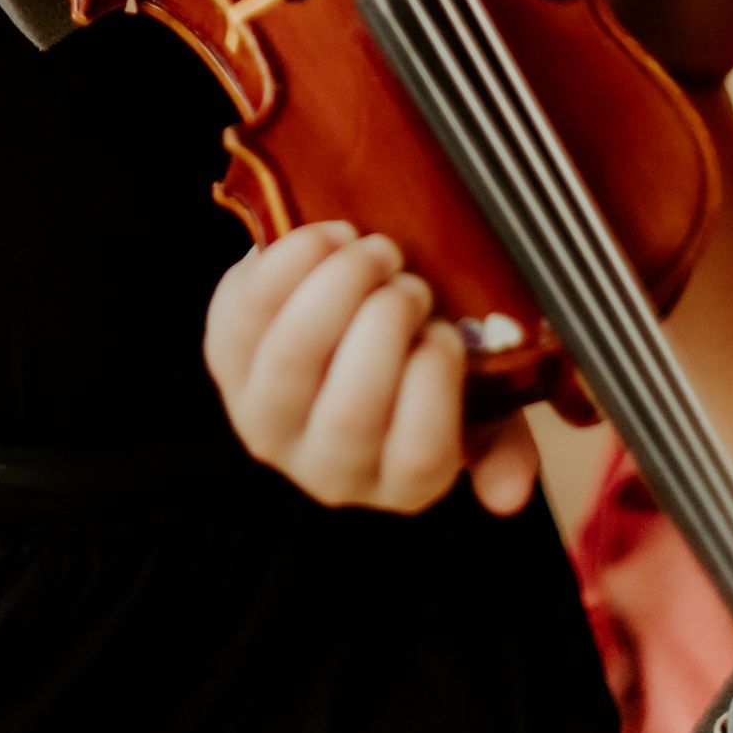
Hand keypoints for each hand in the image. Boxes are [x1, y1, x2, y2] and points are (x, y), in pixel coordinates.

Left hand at [204, 219, 539, 516]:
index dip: (436, 380)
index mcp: (398, 484)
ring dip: (340, 286)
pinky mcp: (224, 358)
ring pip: (293, 355)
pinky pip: (249, 309)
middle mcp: (325, 469)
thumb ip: (501, 442)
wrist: (334, 326)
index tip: (444, 329)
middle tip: (409, 278)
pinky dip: (293, 260)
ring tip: (373, 250)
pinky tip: (331, 236)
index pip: (420, 454)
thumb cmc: (412, 368)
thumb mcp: (471, 407)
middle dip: (386, 324)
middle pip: (351, 409)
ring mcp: (265, 418)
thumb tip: (508, 496)